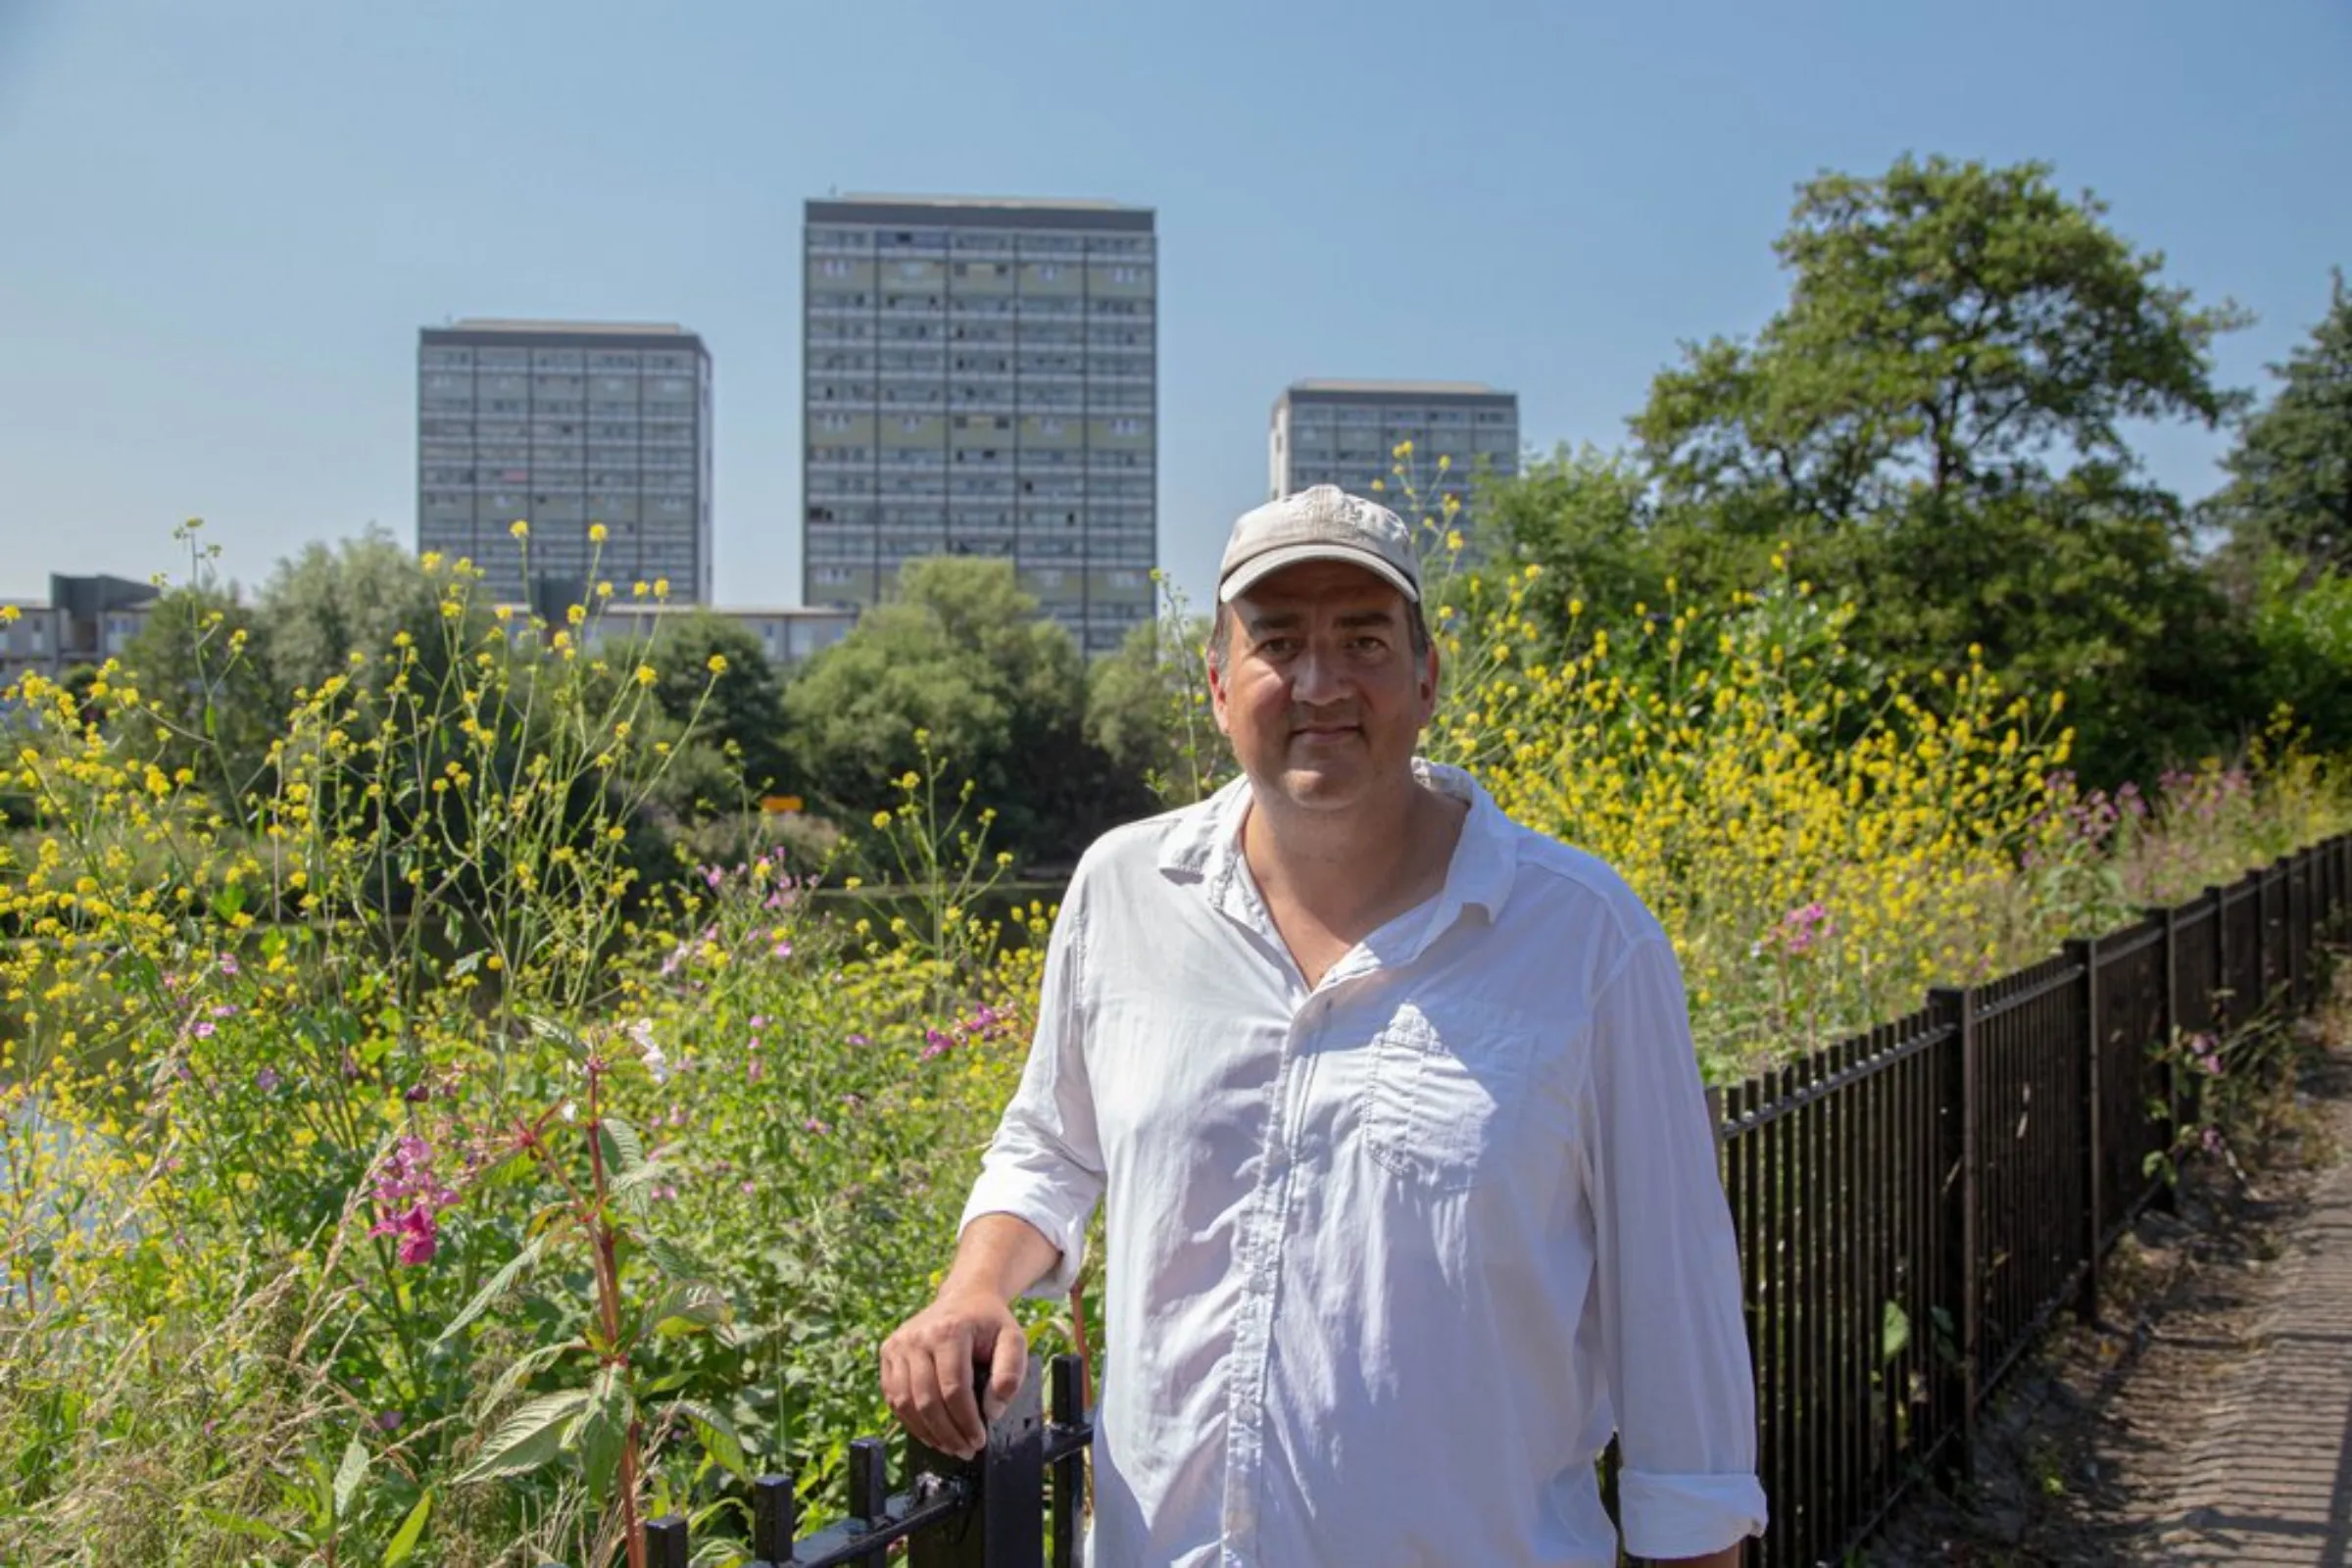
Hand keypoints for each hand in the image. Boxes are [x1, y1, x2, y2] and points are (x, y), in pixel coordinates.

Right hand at [880, 1288, 1028, 1458]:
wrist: (965, 1297)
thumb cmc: (990, 1323)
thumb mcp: (1014, 1340)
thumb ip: (1011, 1374)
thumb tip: (992, 1412)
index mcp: (949, 1330)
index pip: (954, 1388)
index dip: (966, 1421)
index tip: (979, 1441)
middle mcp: (917, 1336)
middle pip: (927, 1399)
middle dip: (948, 1433)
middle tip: (966, 1450)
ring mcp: (898, 1344)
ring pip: (905, 1403)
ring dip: (927, 1432)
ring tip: (949, 1446)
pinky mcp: (888, 1353)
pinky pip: (893, 1397)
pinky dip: (910, 1421)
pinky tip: (930, 1433)